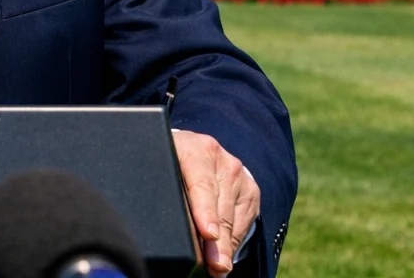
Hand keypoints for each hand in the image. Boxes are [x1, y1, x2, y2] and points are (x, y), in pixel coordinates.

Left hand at [173, 129, 259, 275]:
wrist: (191, 147)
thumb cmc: (169, 163)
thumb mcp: (162, 168)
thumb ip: (164, 190)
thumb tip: (166, 230)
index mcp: (192, 149)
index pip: (201, 184)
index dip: (205, 210)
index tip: (208, 233)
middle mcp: (218, 158)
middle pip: (219, 207)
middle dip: (217, 240)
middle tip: (215, 265)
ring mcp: (237, 172)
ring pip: (233, 217)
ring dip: (226, 245)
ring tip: (219, 267)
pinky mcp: (250, 188)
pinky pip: (244, 220)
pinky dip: (234, 240)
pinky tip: (225, 254)